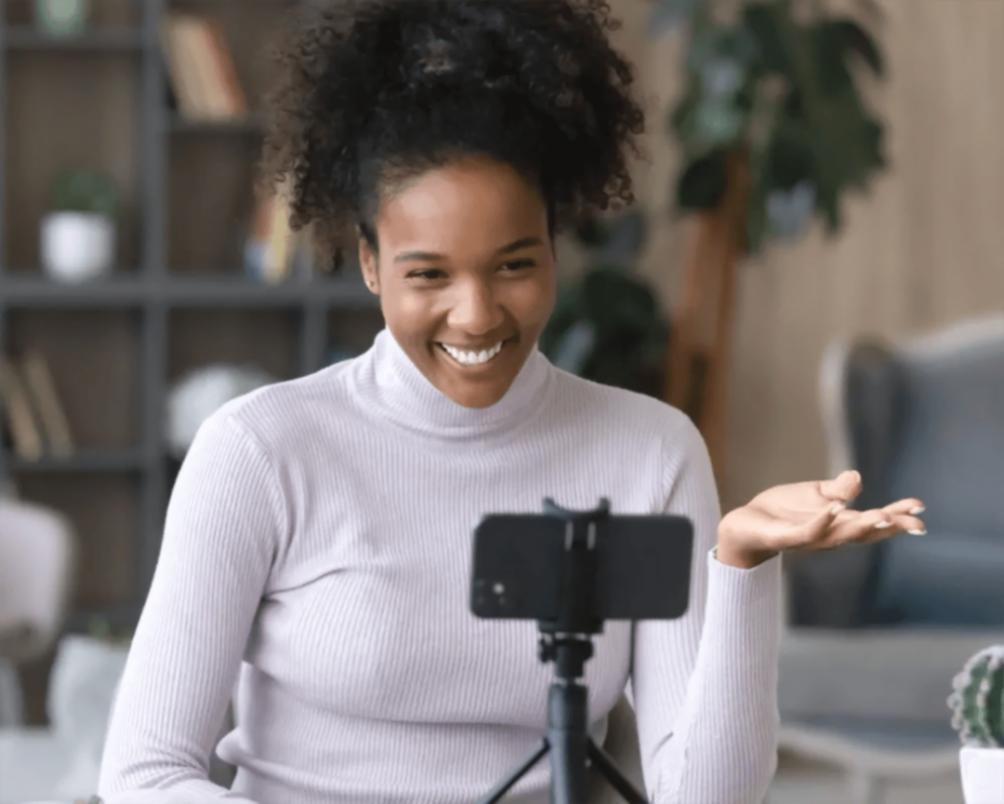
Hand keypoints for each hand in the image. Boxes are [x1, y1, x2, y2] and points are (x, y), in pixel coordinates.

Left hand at [716, 469, 926, 568]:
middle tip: (916, 522)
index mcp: (839, 523)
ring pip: (841, 535)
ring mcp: (810, 538)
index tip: (920, 506)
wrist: (745, 524)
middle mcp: (830, 535)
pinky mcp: (787, 537)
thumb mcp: (815, 495)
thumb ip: (838, 490)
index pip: (874, 520)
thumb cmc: (783, 511)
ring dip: (863, 526)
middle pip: (865, 532)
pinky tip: (834, 509)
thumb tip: (859, 478)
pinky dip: (822, 522)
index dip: (897, 515)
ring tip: (884, 515)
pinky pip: (808, 531)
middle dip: (890, 526)